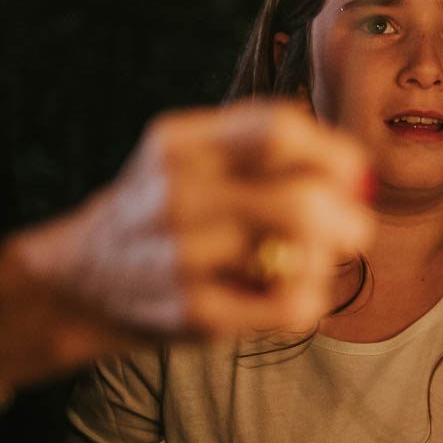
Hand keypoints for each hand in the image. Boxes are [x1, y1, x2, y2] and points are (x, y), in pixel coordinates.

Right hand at [0, 102, 373, 394]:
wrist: (84, 278)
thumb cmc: (171, 210)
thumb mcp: (198, 158)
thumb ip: (273, 153)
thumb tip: (359, 173)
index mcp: (180, 144)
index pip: (278, 131)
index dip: (333, 153)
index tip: (349, 174)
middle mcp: (175, 195)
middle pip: (300, 201)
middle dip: (348, 217)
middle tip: (351, 229)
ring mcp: (181, 257)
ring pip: (302, 254)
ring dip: (325, 259)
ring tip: (309, 260)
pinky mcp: (193, 312)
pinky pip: (290, 305)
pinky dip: (309, 299)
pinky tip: (287, 292)